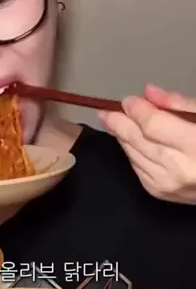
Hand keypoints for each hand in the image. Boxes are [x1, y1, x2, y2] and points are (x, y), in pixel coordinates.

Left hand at [99, 84, 195, 202]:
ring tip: (114, 122)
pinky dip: (132, 154)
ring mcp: (169, 186)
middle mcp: (179, 170)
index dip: (137, 110)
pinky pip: (138, 170)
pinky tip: (130, 142)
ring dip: (123, 138)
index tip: (128, 99)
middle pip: (139, 141)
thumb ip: (181, 105)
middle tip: (106, 111)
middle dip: (120, 123)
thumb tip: (149, 93)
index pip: (153, 126)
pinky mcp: (163, 195)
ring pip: (134, 157)